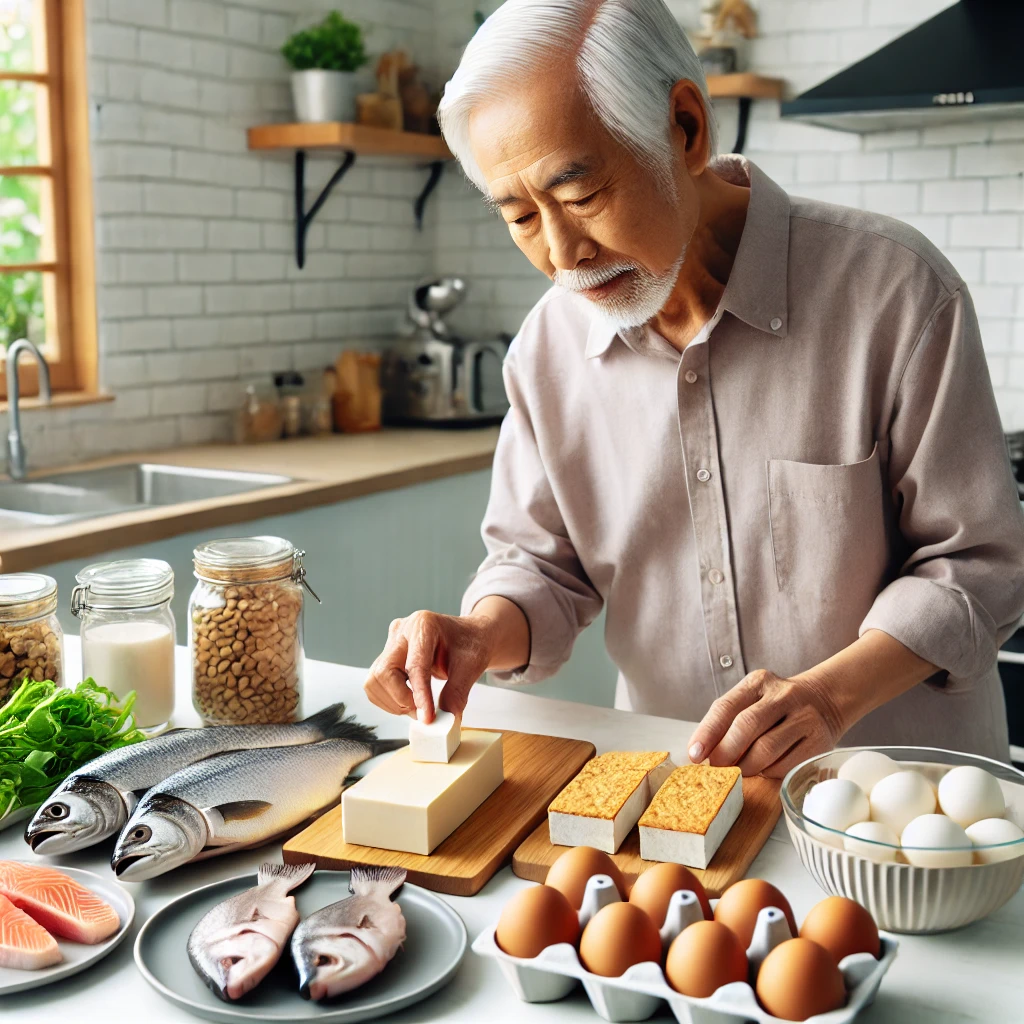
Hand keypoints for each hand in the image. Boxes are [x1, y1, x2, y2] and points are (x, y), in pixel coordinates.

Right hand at [363, 610, 494, 723]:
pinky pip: (375, 685)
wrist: (468, 637)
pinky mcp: (385, 657)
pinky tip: (410, 700)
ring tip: (419, 707)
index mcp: (424, 624)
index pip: (415, 665)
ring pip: (375, 681)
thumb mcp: (471, 666)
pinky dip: (390, 700)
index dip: (419, 695)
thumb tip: (446, 718)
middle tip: (424, 713)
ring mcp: (390, 643)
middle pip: (385, 672)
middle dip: (402, 699)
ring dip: (394, 703)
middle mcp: (401, 631)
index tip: (426, 717)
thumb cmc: (470, 644)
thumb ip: (457, 692)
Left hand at [686, 669, 845, 778]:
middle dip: (726, 752)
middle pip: (746, 726)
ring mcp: (804, 718)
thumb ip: (728, 720)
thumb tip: (701, 752)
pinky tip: (764, 769)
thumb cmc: (776, 706)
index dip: (707, 733)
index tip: (695, 754)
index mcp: (759, 682)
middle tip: (717, 767)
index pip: (726, 706)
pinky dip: (769, 772)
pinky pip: (786, 765)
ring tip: (739, 770)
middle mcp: (783, 695)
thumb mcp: (753, 700)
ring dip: (746, 766)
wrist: (825, 702)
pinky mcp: (819, 742)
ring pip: (767, 749)